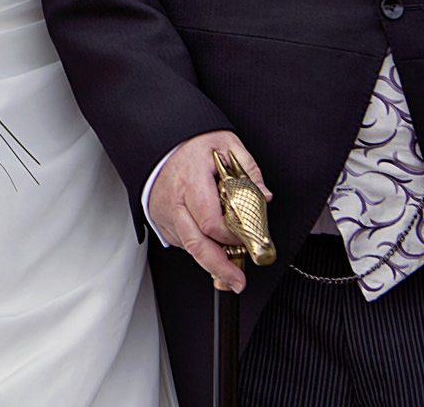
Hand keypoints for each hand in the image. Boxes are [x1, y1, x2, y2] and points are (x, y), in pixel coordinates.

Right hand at [148, 130, 271, 292]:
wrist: (159, 141)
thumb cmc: (191, 144)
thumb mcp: (226, 144)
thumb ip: (249, 169)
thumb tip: (264, 196)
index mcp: (191, 181)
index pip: (211, 221)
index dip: (232, 236)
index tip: (249, 241)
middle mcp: (174, 200)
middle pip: (197, 244)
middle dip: (220, 267)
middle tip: (238, 281)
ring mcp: (164, 213)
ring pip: (189, 247)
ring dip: (211, 260)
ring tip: (230, 271)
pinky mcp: (160, 220)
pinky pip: (182, 241)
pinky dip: (199, 246)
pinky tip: (211, 242)